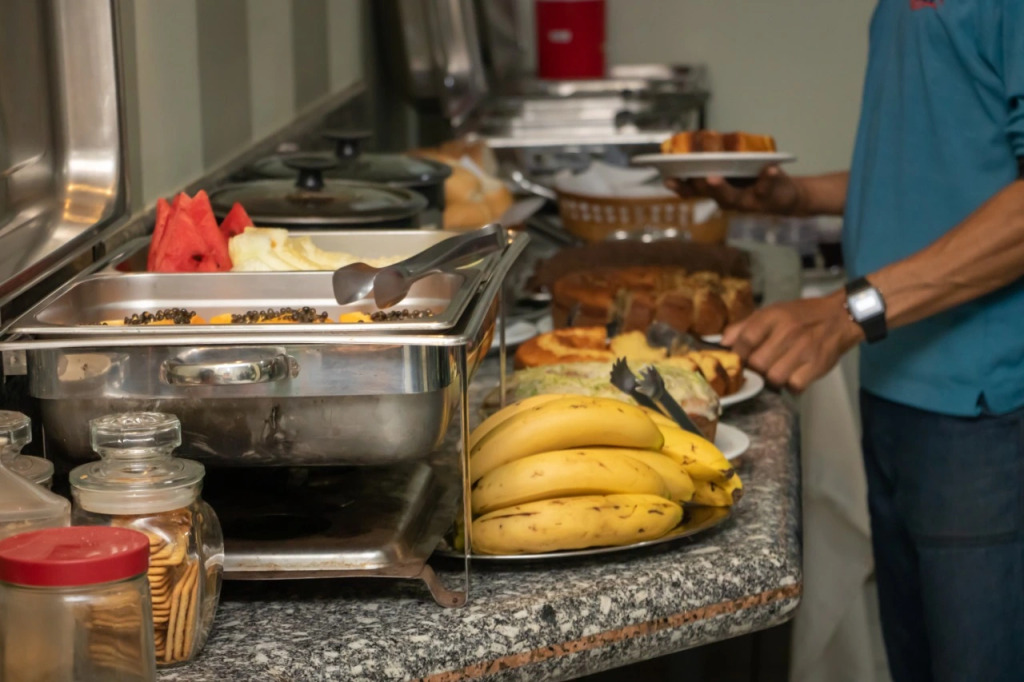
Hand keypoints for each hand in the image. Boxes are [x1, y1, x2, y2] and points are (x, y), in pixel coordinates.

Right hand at [666, 165, 805, 214]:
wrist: (787, 197)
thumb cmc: (755, 180)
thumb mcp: (733, 171)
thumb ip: (717, 160)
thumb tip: (697, 139)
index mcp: (715, 191)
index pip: (692, 190)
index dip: (679, 186)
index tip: (667, 178)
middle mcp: (726, 200)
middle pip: (707, 193)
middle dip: (697, 183)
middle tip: (686, 173)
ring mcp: (745, 201)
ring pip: (730, 197)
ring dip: (721, 188)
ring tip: (712, 178)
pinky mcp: (767, 198)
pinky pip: (765, 188)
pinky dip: (767, 178)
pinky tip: (770, 168)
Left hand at [721, 291, 863, 393]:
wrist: (840, 317)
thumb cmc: (801, 316)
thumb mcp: (772, 312)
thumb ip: (744, 326)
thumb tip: (722, 343)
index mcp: (774, 316)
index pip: (745, 338)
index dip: (738, 353)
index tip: (739, 359)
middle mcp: (789, 331)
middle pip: (758, 363)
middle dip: (756, 368)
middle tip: (762, 365)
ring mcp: (804, 349)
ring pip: (774, 377)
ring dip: (773, 378)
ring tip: (778, 370)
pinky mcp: (817, 365)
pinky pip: (794, 386)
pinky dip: (791, 385)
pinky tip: (794, 375)